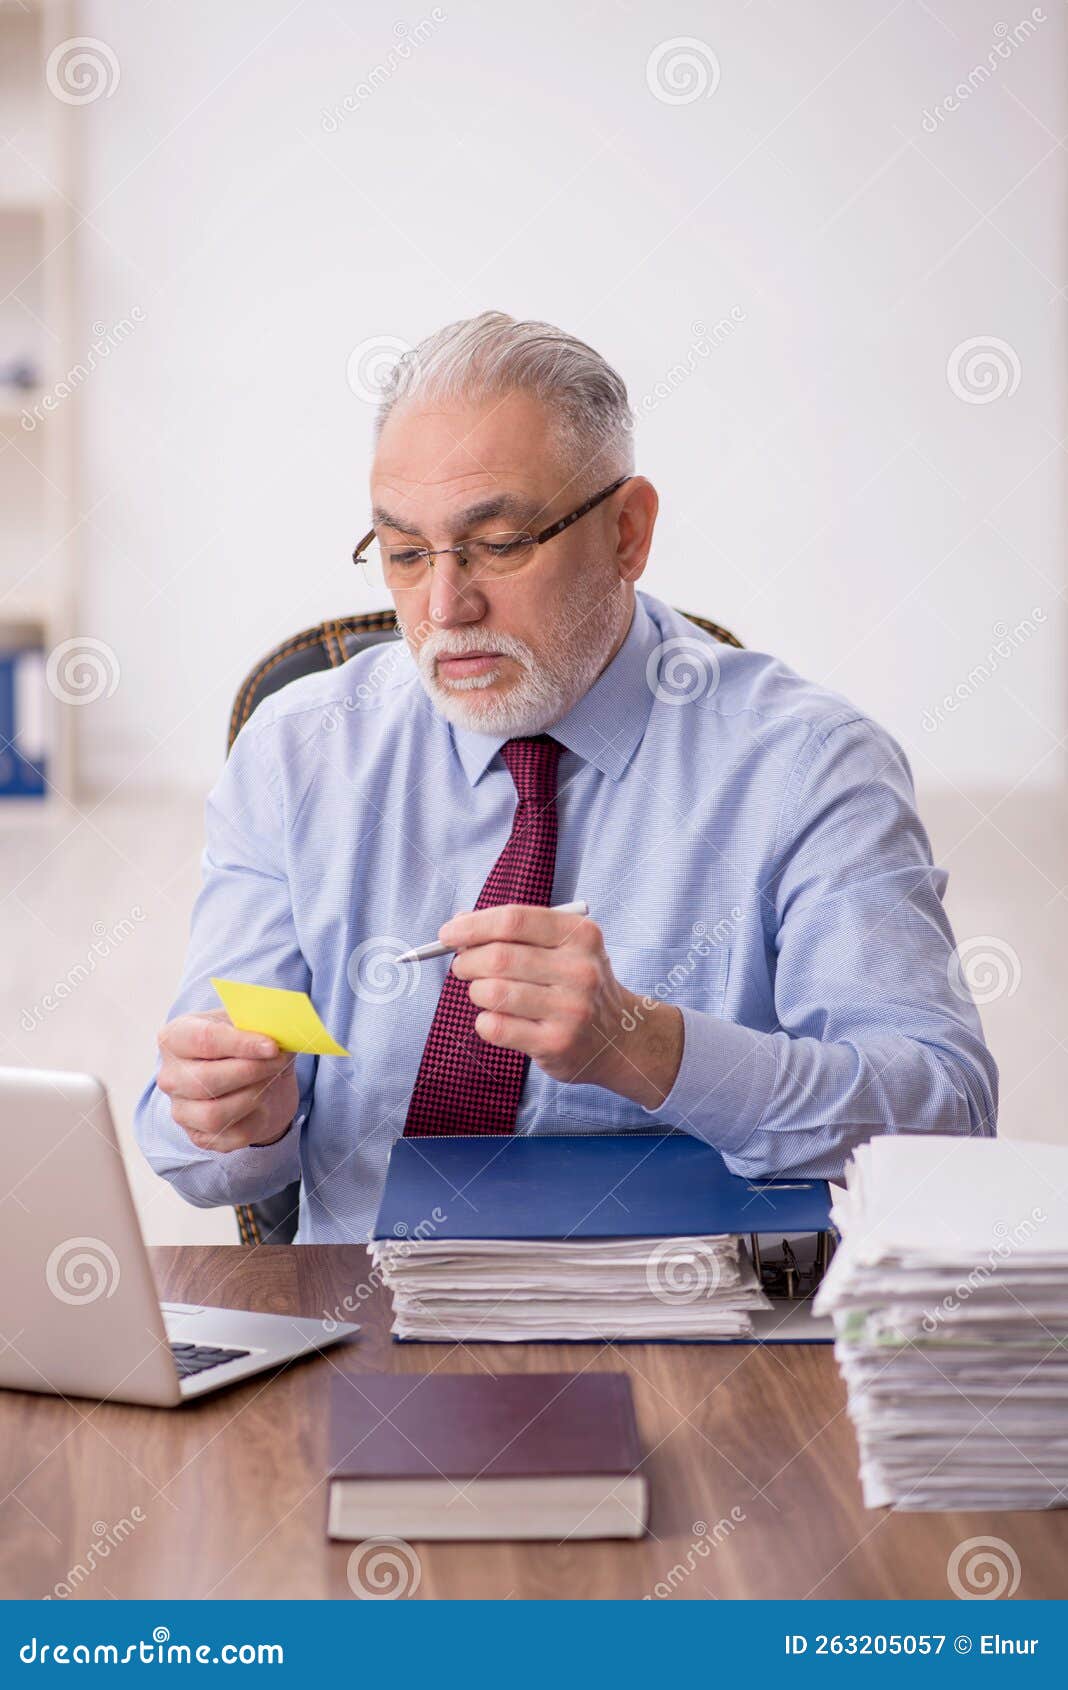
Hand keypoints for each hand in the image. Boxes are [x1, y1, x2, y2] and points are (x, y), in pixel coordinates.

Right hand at [156, 1007, 297, 1152]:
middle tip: (278, 1061)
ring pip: (214, 1114)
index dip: (241, 1044)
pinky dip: (256, 1121)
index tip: (272, 1046)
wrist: (254, 1080)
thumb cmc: (245, 1045)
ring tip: (269, 1081)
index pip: (204, 1040)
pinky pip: (231, 1136)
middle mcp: (170, 1076)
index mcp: (175, 1038)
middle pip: (206, 1080)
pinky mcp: (198, 1136)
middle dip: (251, 1071)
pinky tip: (262, 1104)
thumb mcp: (249, 1024)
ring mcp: (181, 1110)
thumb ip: (257, 1023)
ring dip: (252, 1097)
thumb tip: (280, 1027)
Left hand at [443, 904, 683, 1109]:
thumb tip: (460, 923)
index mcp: (580, 935)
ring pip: (493, 993)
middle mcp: (580, 970)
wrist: (620, 1037)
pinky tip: (496, 1019)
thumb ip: (516, 932)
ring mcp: (571, 1009)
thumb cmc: (578, 985)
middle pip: (499, 957)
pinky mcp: (557, 1043)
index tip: (448, 933)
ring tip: (483, 993)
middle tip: (463, 966)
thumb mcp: (563, 947)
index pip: (514, 920)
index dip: (472, 926)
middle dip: (468, 961)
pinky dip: (484, 1021)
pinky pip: (496, 1027)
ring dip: (475, 991)